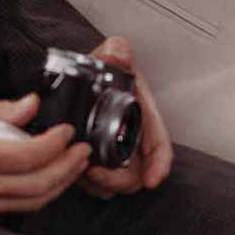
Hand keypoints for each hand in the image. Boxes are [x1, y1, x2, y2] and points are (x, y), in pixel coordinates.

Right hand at [0, 94, 90, 217]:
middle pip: (38, 185)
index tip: (67, 132)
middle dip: (68, 169)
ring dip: (59, 185)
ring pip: (31, 202)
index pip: (28, 155)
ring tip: (74, 166)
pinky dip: (36, 195)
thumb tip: (32, 105)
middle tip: (83, 152)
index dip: (55, 144)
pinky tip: (47, 179)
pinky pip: (14, 208)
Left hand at [79, 37, 175, 197]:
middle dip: (119, 180)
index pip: (159, 145)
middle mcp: (133, 138)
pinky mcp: (97, 161)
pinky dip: (89, 183)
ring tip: (82, 170)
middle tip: (96, 172)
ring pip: (116, 182)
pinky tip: (75, 171)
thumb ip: (118, 51)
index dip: (159, 163)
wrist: (79, 77)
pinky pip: (98, 184)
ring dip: (102, 183)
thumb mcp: (112, 54)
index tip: (153, 178)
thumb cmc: (102, 69)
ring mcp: (115, 152)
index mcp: (143, 116)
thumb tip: (119, 56)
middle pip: (137, 173)